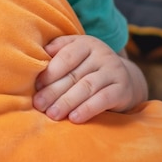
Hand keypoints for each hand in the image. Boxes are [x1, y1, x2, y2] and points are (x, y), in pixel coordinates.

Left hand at [33, 35, 147, 123]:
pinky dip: (87, 109)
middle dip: (53, 91)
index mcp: (86, 43)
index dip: (50, 71)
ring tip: (52, 114)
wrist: (124, 78)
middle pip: (74, 74)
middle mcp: (101, 54)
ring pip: (86, 87)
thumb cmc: (89, 65)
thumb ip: (59, 49)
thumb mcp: (76, 52)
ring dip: (67, 102)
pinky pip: (103, 99)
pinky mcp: (122, 89)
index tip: (37, 85)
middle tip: (39, 104)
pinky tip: (74, 118)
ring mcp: (113, 71)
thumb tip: (42, 52)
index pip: (66, 56)